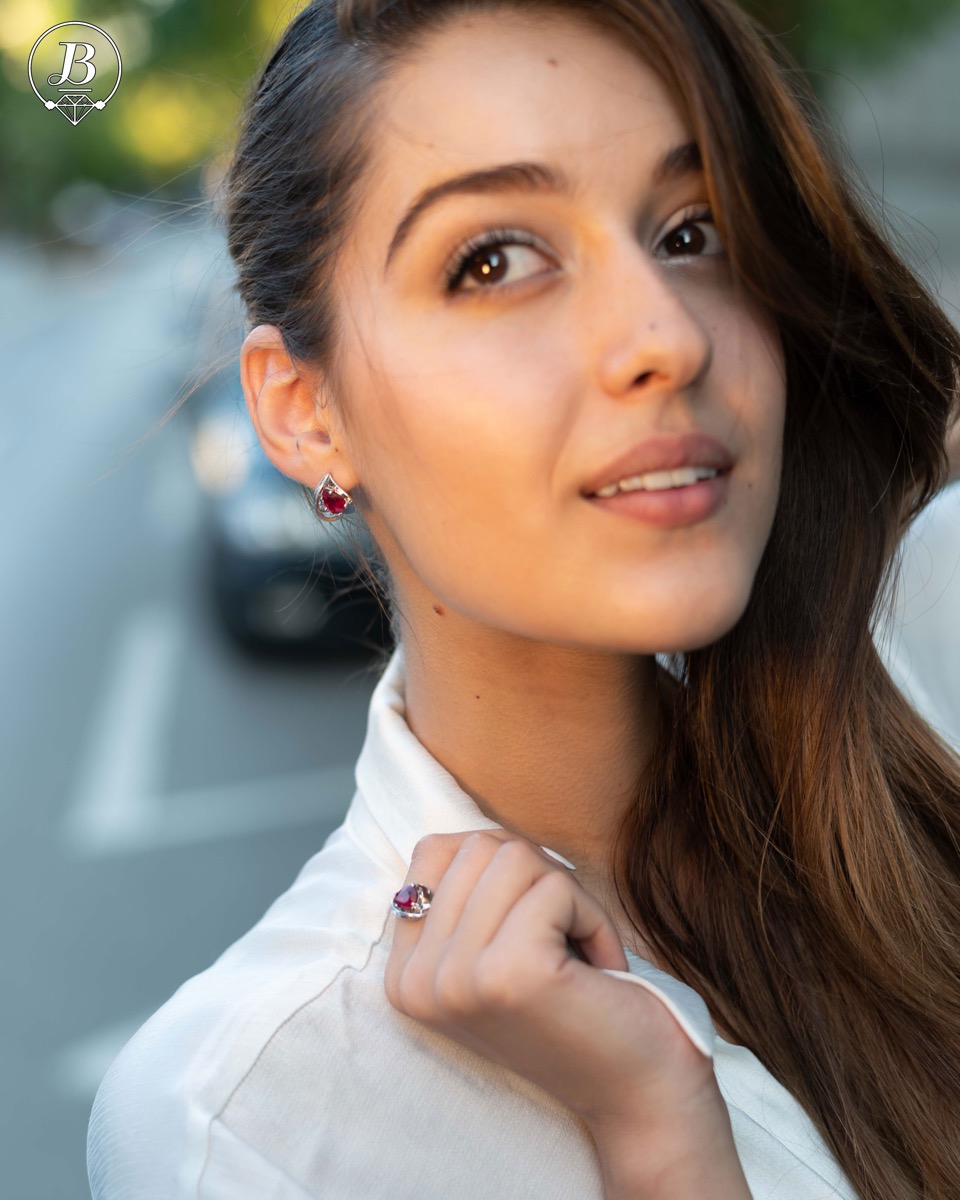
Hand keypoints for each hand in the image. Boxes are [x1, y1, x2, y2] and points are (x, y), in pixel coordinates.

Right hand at [383, 830, 728, 1153]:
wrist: (637, 1093)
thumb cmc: (576, 1006)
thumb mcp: (497, 948)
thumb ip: (469, 894)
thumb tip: (473, 835)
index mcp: (404, 975)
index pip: (434, 850)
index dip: (503, 872)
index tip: (531, 933)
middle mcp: (416, 982)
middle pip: (478, 846)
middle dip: (539, 878)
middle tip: (561, 945)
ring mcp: (458, 979)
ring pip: (516, 856)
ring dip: (568, 897)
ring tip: (576, 956)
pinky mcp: (510, 973)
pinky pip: (556, 887)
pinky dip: (593, 918)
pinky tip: (596, 970)